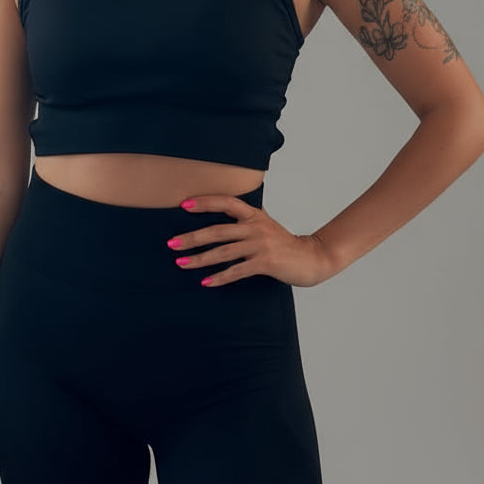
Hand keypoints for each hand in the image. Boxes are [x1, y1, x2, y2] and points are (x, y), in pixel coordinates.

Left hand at [167, 194, 335, 287]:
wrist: (311, 258)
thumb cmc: (283, 243)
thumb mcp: (265, 224)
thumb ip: (246, 219)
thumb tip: (222, 213)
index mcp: (254, 214)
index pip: (226, 203)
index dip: (205, 202)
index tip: (184, 205)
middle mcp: (256, 227)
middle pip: (218, 230)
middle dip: (192, 238)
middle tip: (172, 243)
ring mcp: (261, 245)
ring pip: (224, 252)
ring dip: (200, 259)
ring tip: (181, 263)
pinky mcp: (265, 263)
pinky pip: (237, 271)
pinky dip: (220, 277)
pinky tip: (206, 282)